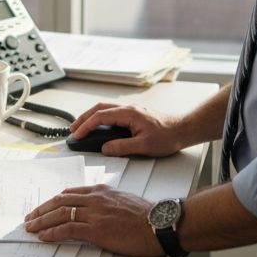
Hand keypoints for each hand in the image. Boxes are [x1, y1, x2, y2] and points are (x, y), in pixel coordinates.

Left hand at [24, 184, 161, 256]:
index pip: (70, 192)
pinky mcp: (96, 230)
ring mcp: (94, 213)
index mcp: (101, 191)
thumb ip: (107, 202)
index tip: (45, 206)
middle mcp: (95, 199)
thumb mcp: (123, 200)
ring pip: (60, 214)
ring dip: (42, 221)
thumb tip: (97, 210)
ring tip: (32, 227)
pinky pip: (68, 229)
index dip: (54, 200)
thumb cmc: (146, 216)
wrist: (158, 224)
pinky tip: (45, 236)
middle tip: (31, 217)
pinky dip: (53, 232)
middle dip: (43, 209)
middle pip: (60, 201)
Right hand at [70, 103, 187, 156]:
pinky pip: (112, 114)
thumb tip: (105, 148)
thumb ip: (122, 147)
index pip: (100, 116)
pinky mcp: (134, 115)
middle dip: (84, 118)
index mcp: (128, 113)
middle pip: (99, 109)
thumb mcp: (144, 146)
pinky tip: (99, 127)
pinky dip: (101, 119)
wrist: (183, 129)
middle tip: (73, 130)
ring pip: (105, 110)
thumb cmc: (168, 136)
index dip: (86, 126)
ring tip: (82, 128)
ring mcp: (131, 110)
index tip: (77, 135)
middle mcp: (128, 108)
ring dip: (91, 117)